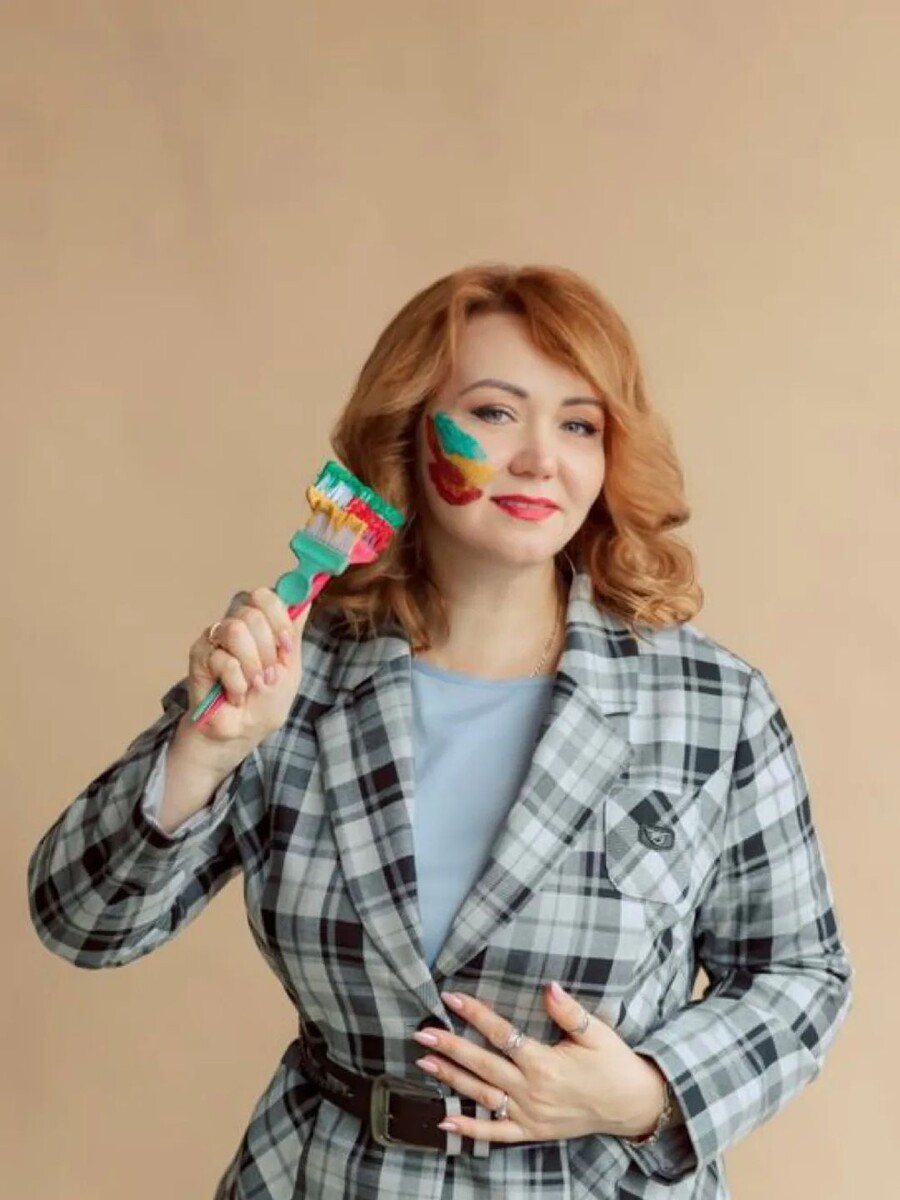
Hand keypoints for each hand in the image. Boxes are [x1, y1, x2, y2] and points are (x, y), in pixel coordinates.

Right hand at [184, 587, 308, 752]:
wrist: (242, 731)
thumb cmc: (266, 701)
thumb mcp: (291, 667)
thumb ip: (293, 633)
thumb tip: (307, 597)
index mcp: (261, 623)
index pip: (266, 595)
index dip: (279, 618)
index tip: (285, 645)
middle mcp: (236, 623)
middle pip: (252, 612)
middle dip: (266, 650)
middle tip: (267, 673)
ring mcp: (215, 637)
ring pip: (235, 630)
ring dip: (251, 665)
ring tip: (251, 684)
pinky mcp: (198, 655)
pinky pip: (222, 659)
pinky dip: (236, 684)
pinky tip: (234, 694)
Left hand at [412, 983, 669, 1144]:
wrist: (631, 1105)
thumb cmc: (613, 1063)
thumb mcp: (596, 1033)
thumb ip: (569, 1012)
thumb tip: (549, 986)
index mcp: (545, 1063)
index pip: (501, 1034)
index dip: (475, 1014)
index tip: (451, 998)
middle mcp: (532, 1090)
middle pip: (483, 1065)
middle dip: (450, 1047)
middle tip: (423, 1033)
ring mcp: (529, 1114)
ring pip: (482, 1096)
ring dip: (451, 1080)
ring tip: (424, 1063)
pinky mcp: (531, 1132)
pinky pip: (495, 1133)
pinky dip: (469, 1131)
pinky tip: (444, 1123)